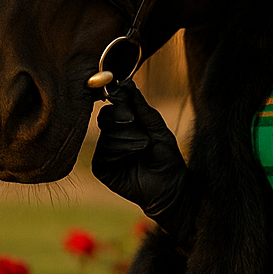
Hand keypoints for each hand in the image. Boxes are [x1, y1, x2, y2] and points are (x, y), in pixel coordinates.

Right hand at [91, 80, 191, 240]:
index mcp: (125, 125)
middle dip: (122, 116)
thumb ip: (144, 110)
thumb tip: (129, 85)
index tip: (122, 90)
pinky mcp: (102, 166)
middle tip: (134, 120)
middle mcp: (112, 135)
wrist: (170, 188)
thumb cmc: (167, 159)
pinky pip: (104, 151)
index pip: (114, 104)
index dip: (117, 96)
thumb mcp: (159, 130)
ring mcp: (105, 151)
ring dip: (129, 137)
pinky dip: (121, 150)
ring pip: (107, 134)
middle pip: (106, 116)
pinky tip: (134, 156)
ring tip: (145, 147)